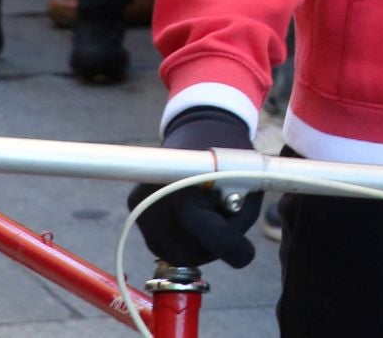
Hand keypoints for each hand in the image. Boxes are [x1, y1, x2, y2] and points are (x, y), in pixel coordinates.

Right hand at [129, 107, 262, 268]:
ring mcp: (141, 200)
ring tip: (208, 220)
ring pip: (170, 251)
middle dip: (210, 249)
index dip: (230, 246)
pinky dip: (176, 239)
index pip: (208, 232)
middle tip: (227, 233)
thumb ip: (242, 217)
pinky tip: (189, 219)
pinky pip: (158, 241)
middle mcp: (158, 192)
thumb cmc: (229, 157)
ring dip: (193, 247)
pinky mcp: (133, 204)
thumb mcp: (248, 182)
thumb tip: (238, 255)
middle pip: (186, 251)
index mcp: (189, 181)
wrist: (199, 127)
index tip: (244, 253)